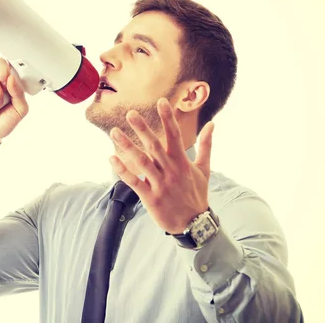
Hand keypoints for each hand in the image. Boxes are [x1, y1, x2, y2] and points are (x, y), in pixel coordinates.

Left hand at [108, 98, 214, 233]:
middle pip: (154, 146)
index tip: (161, 101)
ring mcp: (160, 184)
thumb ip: (206, 145)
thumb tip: (212, 124)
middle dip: (142, 129)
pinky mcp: (150, 197)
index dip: (168, 118)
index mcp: (182, 161)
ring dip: (127, 146)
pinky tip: (112, 158)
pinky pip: (134, 182)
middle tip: (130, 113)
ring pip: (141, 162)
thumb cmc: (197, 193)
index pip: (175, 135)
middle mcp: (171, 170)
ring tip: (115, 132)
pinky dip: (123, 170)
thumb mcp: (204, 169)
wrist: (194, 223)